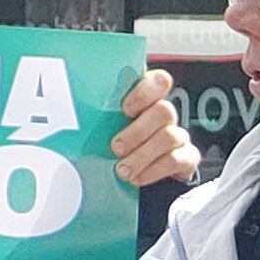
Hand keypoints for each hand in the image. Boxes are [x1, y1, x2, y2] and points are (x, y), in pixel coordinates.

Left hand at [112, 70, 199, 189]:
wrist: (138, 172)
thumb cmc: (117, 144)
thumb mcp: (106, 126)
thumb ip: (100, 118)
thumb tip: (72, 119)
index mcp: (146, 100)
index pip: (158, 82)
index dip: (145, 93)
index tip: (125, 109)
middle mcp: (165, 115)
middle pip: (164, 111)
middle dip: (138, 131)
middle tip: (116, 148)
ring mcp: (178, 135)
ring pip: (169, 137)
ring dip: (143, 155)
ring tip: (123, 169)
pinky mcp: (187, 157)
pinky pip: (177, 160)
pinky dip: (154, 170)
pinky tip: (138, 177)